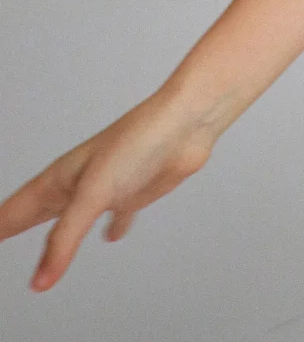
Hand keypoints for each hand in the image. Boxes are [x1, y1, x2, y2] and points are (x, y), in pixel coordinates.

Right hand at [0, 87, 216, 290]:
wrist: (186, 123)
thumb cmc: (138, 142)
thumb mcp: (92, 194)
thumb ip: (64, 238)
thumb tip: (39, 281)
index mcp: (61, 179)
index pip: (16, 210)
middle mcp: (80, 182)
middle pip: (38, 211)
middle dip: (16, 225)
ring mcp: (108, 187)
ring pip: (73, 214)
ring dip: (58, 230)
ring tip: (46, 249)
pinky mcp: (135, 192)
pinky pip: (117, 214)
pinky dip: (112, 226)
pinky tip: (113, 234)